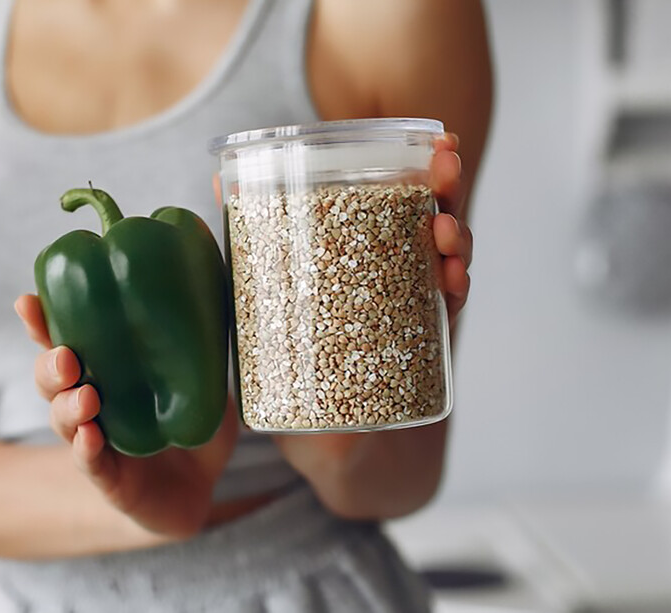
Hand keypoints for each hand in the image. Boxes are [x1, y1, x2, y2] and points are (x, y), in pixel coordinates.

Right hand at [14, 295, 238, 538]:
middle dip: (50, 365)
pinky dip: (85, 448)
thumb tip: (215, 310)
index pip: (65, 343)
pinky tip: (89, 437)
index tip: (27, 303)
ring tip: (86, 396)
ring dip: (68, 406)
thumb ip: (205, 357)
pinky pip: (88, 462)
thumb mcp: (206, 386)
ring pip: (63, 420)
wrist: (201, 490)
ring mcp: (95, 441)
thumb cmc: (194, 429)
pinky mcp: (107, 478)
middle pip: (51, 380)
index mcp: (106, 374)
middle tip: (66, 357)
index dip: (42, 324)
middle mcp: (91, 404)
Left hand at [271, 133, 467, 510]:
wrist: (332, 442)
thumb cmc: (302, 360)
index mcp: (373, 252)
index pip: (404, 200)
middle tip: (446, 165)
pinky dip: (453, 297)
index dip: (424, 166)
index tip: (432, 138)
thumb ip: (251, 245)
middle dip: (446, 188)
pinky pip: (443, 321)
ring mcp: (415, 314)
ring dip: (455, 239)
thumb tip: (215, 180)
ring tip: (446, 230)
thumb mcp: (268, 300)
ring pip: (446, 265)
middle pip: (433, 220)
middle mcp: (402, 275)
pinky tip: (454, 283)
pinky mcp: (419, 357)